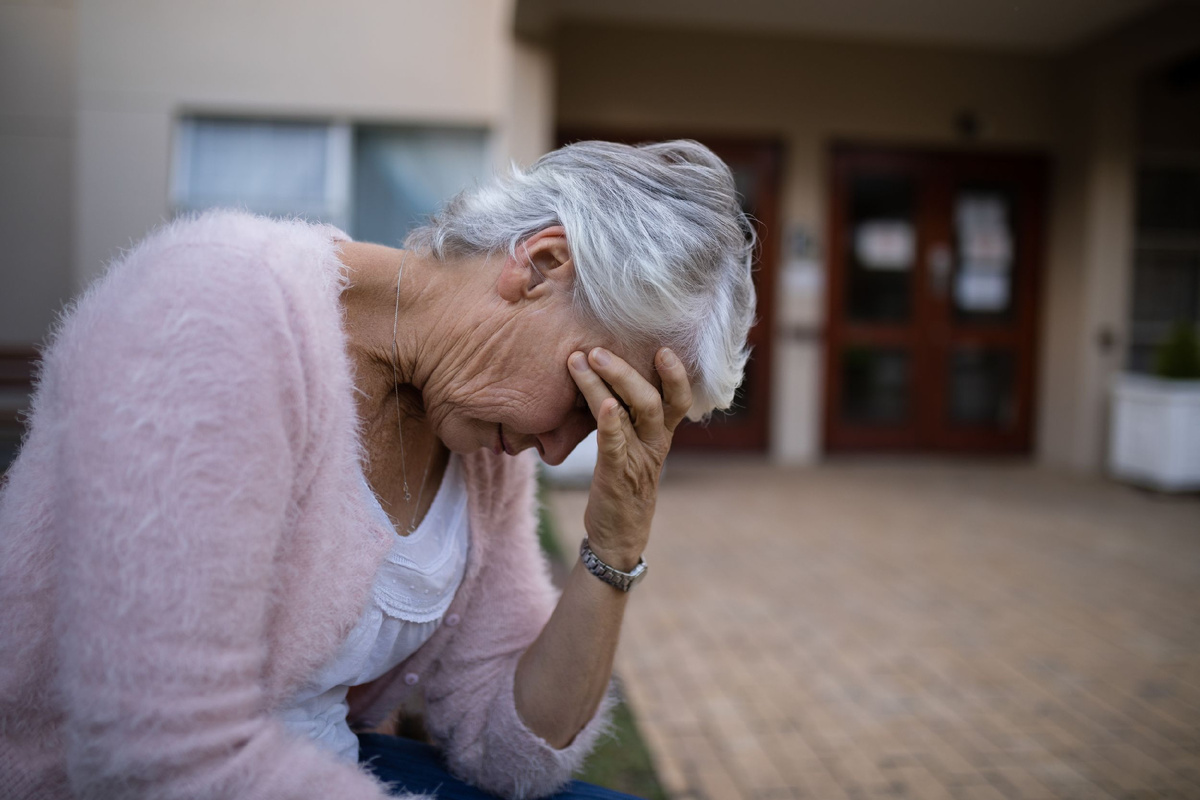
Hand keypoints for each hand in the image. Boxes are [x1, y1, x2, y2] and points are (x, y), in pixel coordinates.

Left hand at [568, 346, 691, 570]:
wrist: (616, 536)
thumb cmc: (620, 482)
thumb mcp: (629, 445)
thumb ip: (625, 414)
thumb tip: (604, 374)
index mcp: (661, 434)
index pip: (678, 399)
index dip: (676, 374)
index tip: (663, 347)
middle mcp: (655, 443)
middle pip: (653, 400)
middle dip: (626, 371)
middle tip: (597, 349)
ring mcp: (638, 459)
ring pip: (633, 415)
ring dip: (606, 385)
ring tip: (584, 361)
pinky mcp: (616, 475)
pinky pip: (615, 445)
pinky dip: (609, 423)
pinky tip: (601, 405)